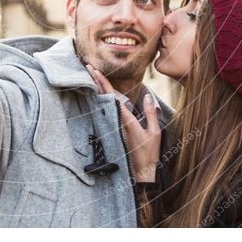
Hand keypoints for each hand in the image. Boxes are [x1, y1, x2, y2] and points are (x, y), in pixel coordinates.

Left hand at [86, 65, 160, 182]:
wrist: (140, 175)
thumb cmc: (148, 155)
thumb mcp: (154, 133)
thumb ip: (150, 114)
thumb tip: (147, 96)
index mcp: (126, 120)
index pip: (112, 96)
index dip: (103, 82)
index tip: (94, 70)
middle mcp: (117, 121)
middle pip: (104, 97)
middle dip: (96, 81)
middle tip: (88, 66)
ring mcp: (114, 127)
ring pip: (104, 104)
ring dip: (98, 89)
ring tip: (92, 76)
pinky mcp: (114, 131)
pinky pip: (107, 112)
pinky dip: (102, 101)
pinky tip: (100, 95)